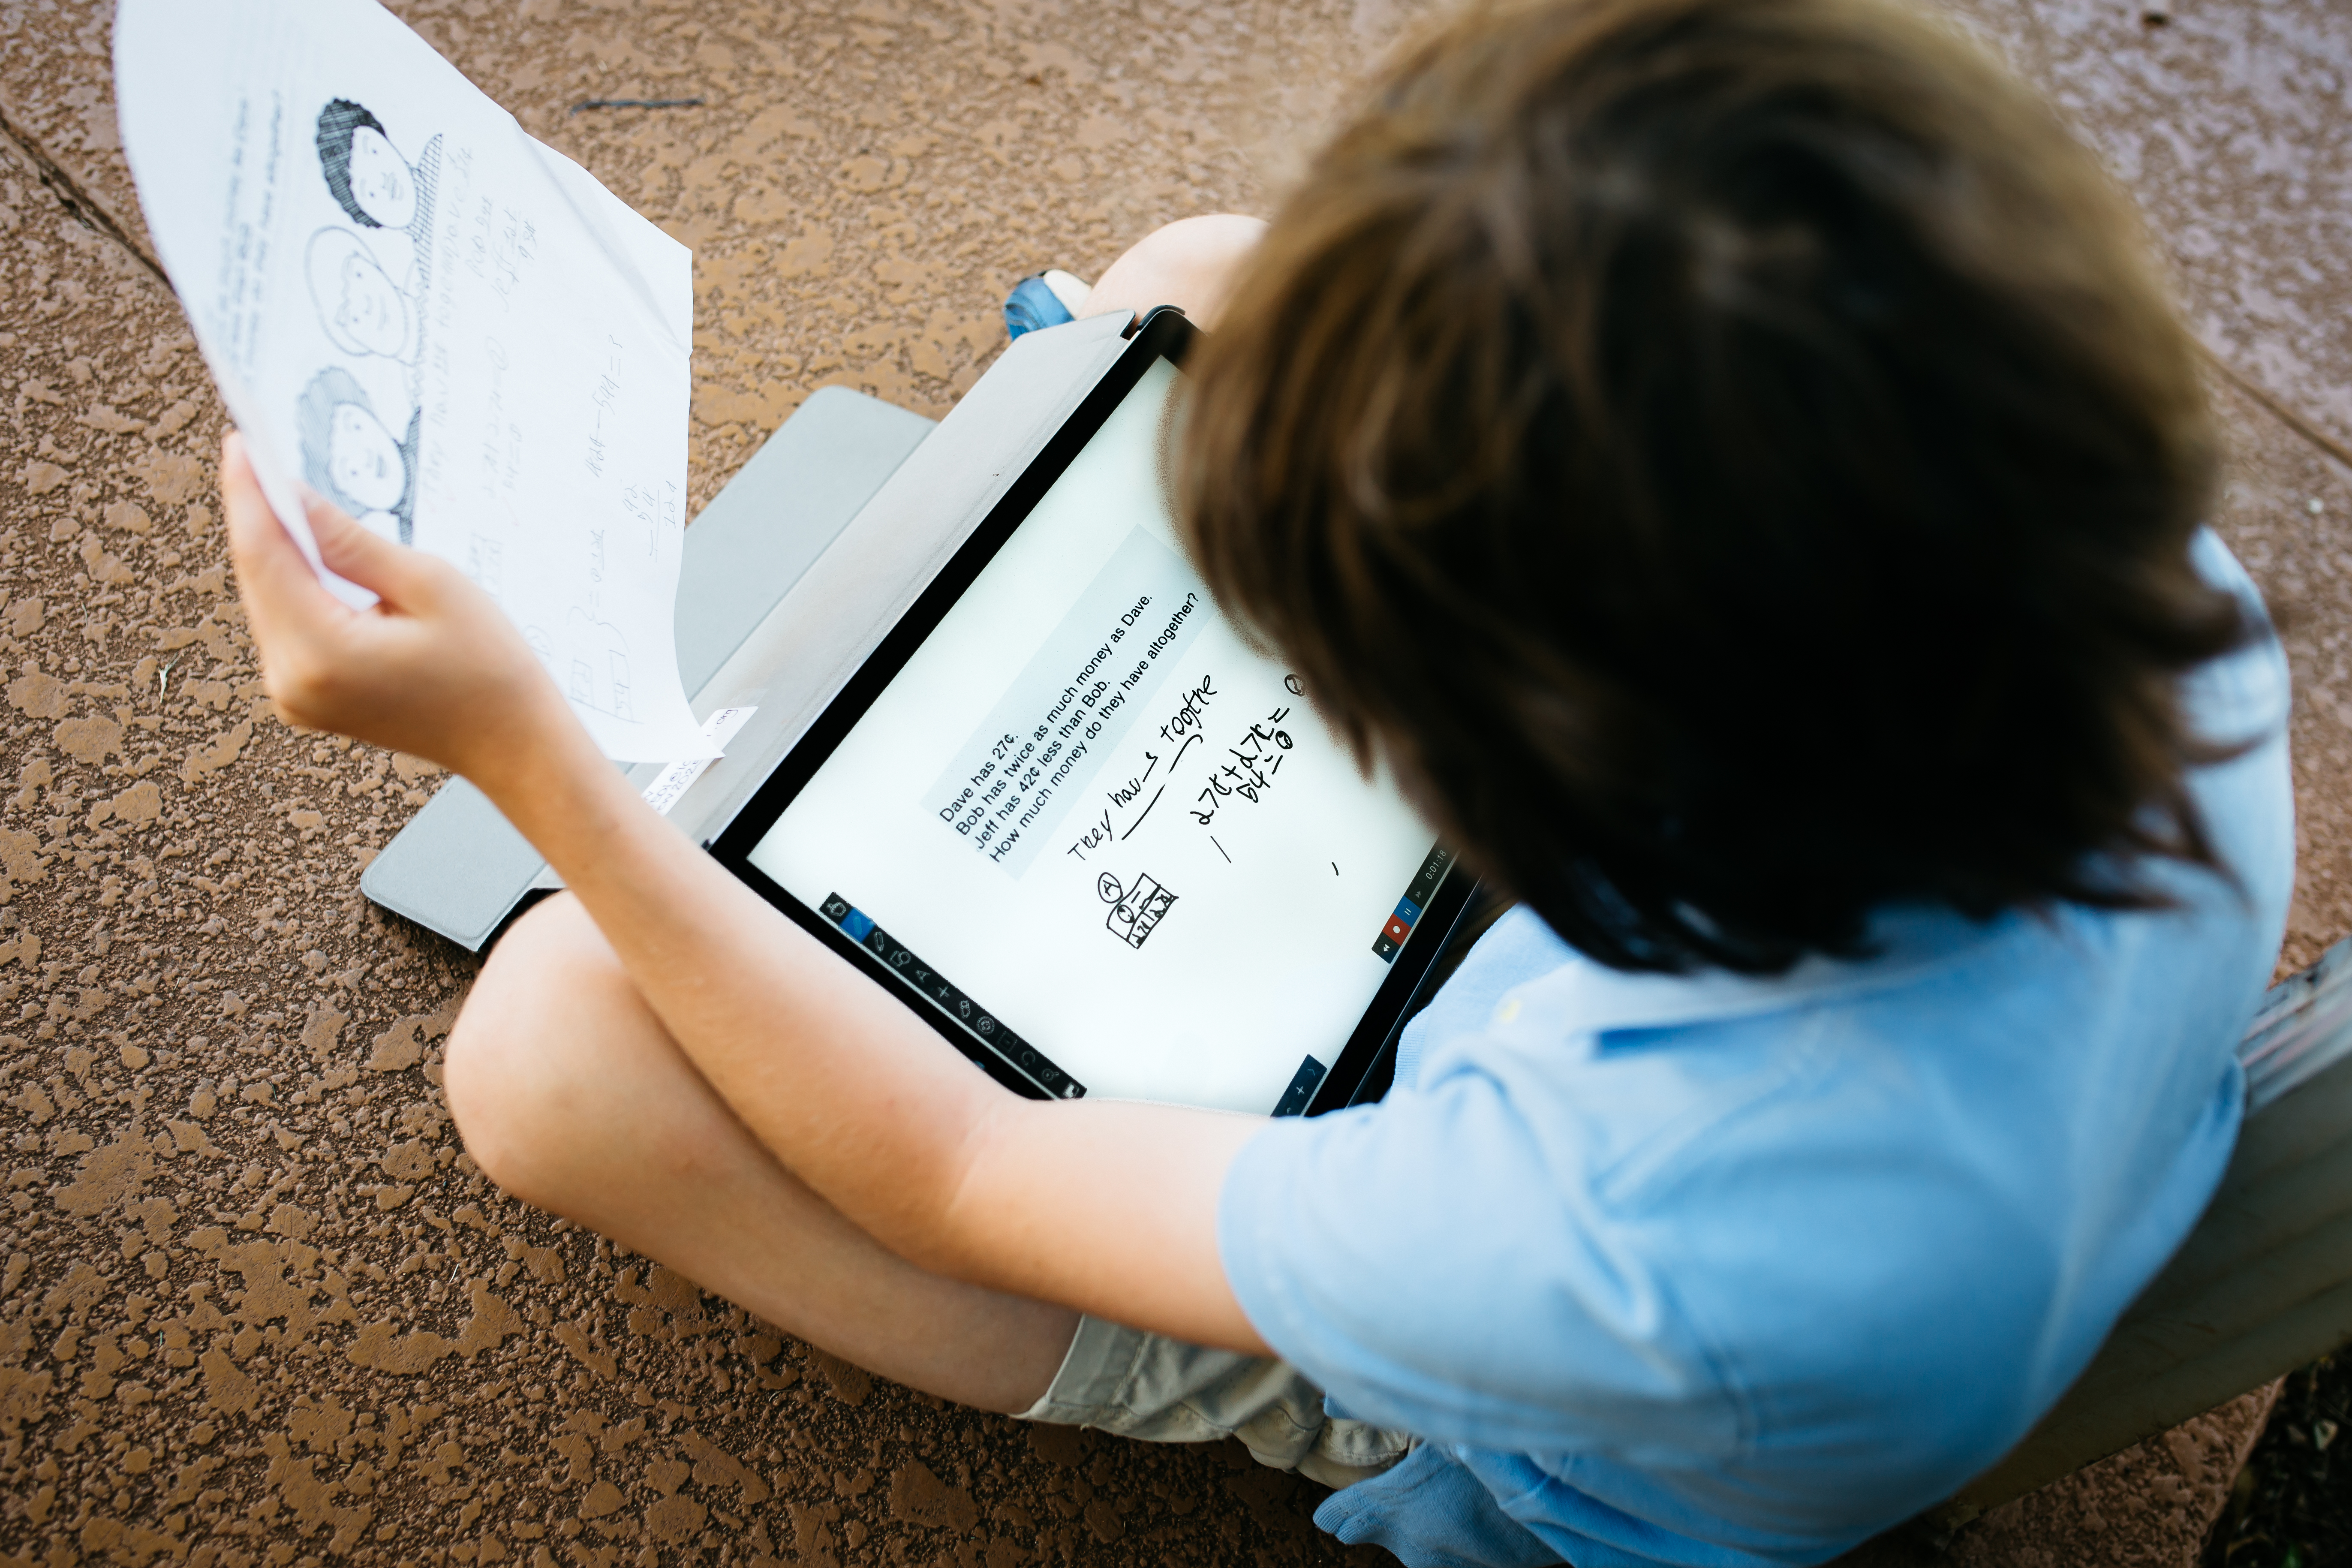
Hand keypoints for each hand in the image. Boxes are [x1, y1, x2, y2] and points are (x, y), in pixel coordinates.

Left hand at [221, 429, 574, 787]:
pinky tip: (303, 551)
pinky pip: (282, 627)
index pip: (265, 555)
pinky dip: (289, 586)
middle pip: (256, 578)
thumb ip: (350, 541)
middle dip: (256, 515)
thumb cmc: (489, 668)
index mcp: (322, 653)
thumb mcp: (428, 584)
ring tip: (280, 494)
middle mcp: (292, 680)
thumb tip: (292, 495)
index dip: (249, 494)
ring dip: (272, 549)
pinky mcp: (303, 700)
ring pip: (265, 601)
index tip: (241, 442)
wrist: (512, 744)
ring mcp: (293, 697)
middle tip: (256, 455)